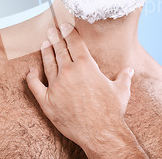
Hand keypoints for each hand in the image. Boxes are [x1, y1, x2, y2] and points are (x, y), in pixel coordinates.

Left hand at [26, 23, 133, 152]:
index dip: (69, 33)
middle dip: (56, 38)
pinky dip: (32, 75)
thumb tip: (129, 70)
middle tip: (51, 30)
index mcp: (87, 66)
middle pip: (60, 50)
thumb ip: (124, 77)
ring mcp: (56, 86)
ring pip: (48, 64)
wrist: (101, 133)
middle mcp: (69, 72)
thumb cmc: (112, 112)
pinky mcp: (47, 101)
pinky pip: (35, 85)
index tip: (65, 26)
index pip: (75, 43)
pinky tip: (32, 69)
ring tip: (44, 43)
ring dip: (46, 52)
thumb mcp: (121, 90)